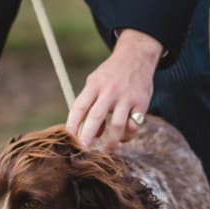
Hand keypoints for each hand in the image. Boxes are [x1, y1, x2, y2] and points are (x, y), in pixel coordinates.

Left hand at [67, 29, 161, 150]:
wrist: (137, 56)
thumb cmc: (111, 75)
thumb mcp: (96, 82)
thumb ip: (91, 105)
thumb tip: (94, 134)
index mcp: (94, 85)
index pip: (79, 107)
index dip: (72, 124)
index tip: (68, 139)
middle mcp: (110, 91)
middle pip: (96, 117)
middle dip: (88, 136)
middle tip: (83, 151)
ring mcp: (127, 97)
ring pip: (117, 126)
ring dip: (111, 142)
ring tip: (105, 152)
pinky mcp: (142, 103)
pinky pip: (134, 125)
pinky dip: (128, 135)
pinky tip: (124, 136)